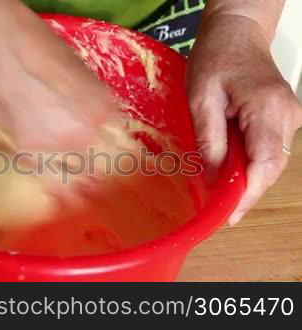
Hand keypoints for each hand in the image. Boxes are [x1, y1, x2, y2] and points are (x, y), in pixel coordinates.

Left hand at [186, 14, 301, 224]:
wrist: (237, 33)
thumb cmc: (217, 58)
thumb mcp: (201, 98)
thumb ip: (209, 139)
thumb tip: (214, 178)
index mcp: (268, 109)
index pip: (265, 164)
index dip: (248, 194)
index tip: (229, 215)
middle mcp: (288, 116)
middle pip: (271, 168)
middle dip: (246, 192)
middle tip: (220, 211)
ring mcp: (289, 117)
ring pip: (271, 163)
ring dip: (247, 181)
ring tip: (222, 195)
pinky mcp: (282, 119)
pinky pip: (268, 151)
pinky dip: (250, 166)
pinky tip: (230, 172)